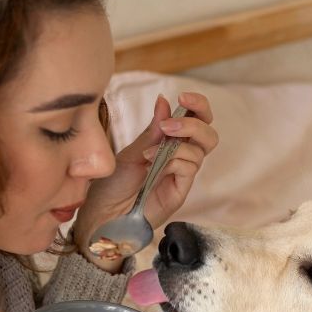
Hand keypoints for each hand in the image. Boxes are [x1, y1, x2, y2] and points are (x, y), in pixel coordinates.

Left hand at [72, 91, 217, 268]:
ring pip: (201, 149)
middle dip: (194, 122)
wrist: (103, 215)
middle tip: (169, 125)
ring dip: (176, 143)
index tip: (183, 97)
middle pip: (209, 134)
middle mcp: (180, 157)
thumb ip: (151, 131)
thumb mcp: (131, 151)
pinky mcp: (181, 190)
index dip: (198, 106)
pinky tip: (151, 165)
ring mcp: (182, 175)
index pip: (197, 120)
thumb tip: (164, 100)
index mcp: (169, 143)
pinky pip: (190, 167)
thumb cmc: (112, 185)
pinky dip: (173, 160)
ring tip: (148, 152)